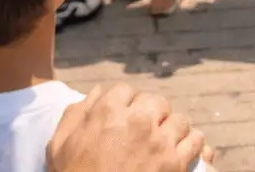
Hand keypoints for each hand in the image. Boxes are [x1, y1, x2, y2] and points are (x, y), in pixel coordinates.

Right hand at [48, 83, 208, 171]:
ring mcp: (159, 141)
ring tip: (167, 140)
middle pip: (156, 101)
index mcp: (108, 111)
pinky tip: (184, 150)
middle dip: (151, 114)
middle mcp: (137, 120)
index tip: (126, 116)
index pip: (126, 91)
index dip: (125, 104)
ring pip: (179, 120)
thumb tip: (97, 93)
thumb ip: (77, 113)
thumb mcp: (59, 144)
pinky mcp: (175, 163)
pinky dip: (193, 144)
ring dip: (173, 129)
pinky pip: (195, 141)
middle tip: (146, 129)